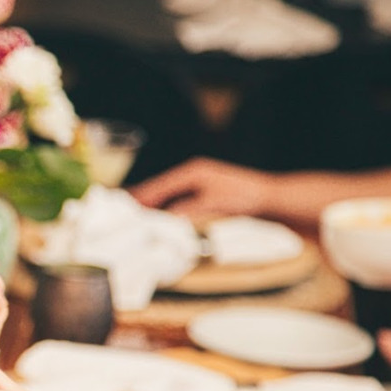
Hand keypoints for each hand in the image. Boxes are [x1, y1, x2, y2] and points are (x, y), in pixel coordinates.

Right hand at [129, 157, 275, 219]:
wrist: (269, 195)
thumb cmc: (243, 197)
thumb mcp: (212, 204)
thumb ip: (187, 210)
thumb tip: (164, 219)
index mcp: (191, 172)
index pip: (159, 185)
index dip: (141, 197)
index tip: (125, 207)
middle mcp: (191, 172)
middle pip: (159, 185)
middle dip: (141, 197)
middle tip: (121, 210)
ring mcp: (197, 178)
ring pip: (166, 190)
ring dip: (151, 200)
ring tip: (134, 212)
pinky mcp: (202, 187)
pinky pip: (175, 194)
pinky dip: (163, 202)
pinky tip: (157, 211)